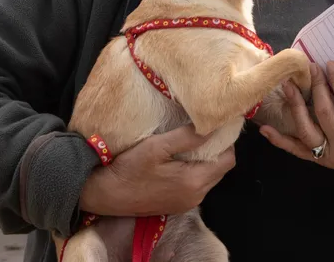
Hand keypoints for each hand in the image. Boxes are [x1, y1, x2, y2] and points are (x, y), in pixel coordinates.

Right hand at [78, 124, 234, 216]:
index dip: (226, 142)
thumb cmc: (129, 168)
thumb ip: (187, 137)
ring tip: (190, 144)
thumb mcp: (157, 146)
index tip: (216, 126)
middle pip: (220, 170)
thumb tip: (212, 127)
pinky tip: (179, 160)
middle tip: (203, 132)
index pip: (228, 160)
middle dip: (216, 151)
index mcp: (194, 181)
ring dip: (205, 162)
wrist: (105, 194)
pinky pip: (196, 187)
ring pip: (209, 178)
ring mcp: (187, 204)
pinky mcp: (177, 206)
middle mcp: (195, 196)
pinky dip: (195, 173)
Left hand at [260, 61, 333, 184]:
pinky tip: (265, 129)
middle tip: (311, 68)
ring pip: (307, 131)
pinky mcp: (316, 161)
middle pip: (325, 114)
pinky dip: (279, 140)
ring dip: (296, 107)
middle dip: (317, 88)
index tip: (330, 65)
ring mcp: (327, 156)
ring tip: (288, 86)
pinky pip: (295, 150)